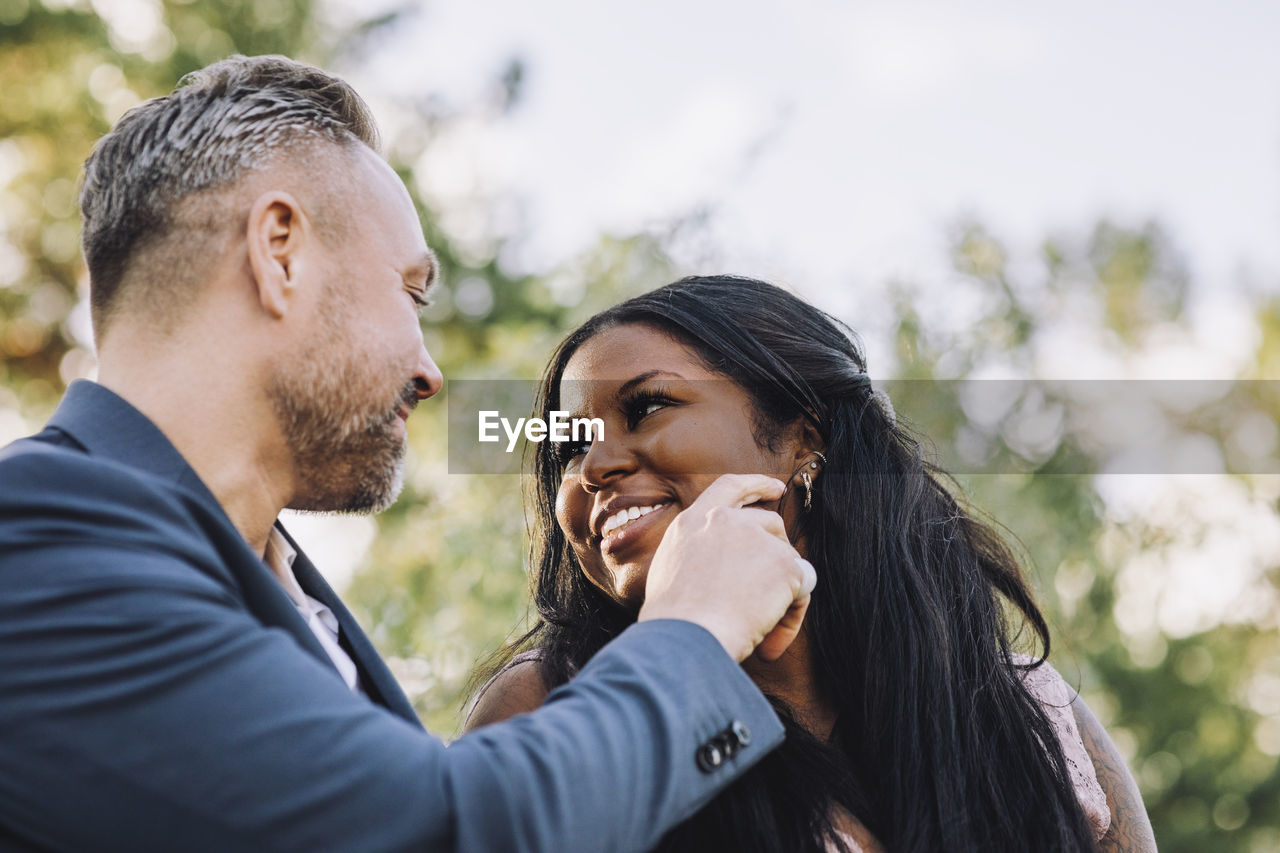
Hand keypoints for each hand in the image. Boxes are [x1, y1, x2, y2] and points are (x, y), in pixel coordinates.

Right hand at [638, 474, 816, 661]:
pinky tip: (771, 631)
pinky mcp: (783, 563)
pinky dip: (792, 610)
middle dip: (778, 550)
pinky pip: (803, 584)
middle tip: (778, 583)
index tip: (776, 489)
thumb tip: (720, 564)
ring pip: (788, 558)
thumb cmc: (673, 620)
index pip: (730, 487)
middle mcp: (726, 521)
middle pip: (770, 523)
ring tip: (761, 623)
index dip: (757, 485)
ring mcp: (757, 538)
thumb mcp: (669, 570)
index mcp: (694, 521)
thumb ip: (697, 552)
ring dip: (781, 589)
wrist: (685, 637)